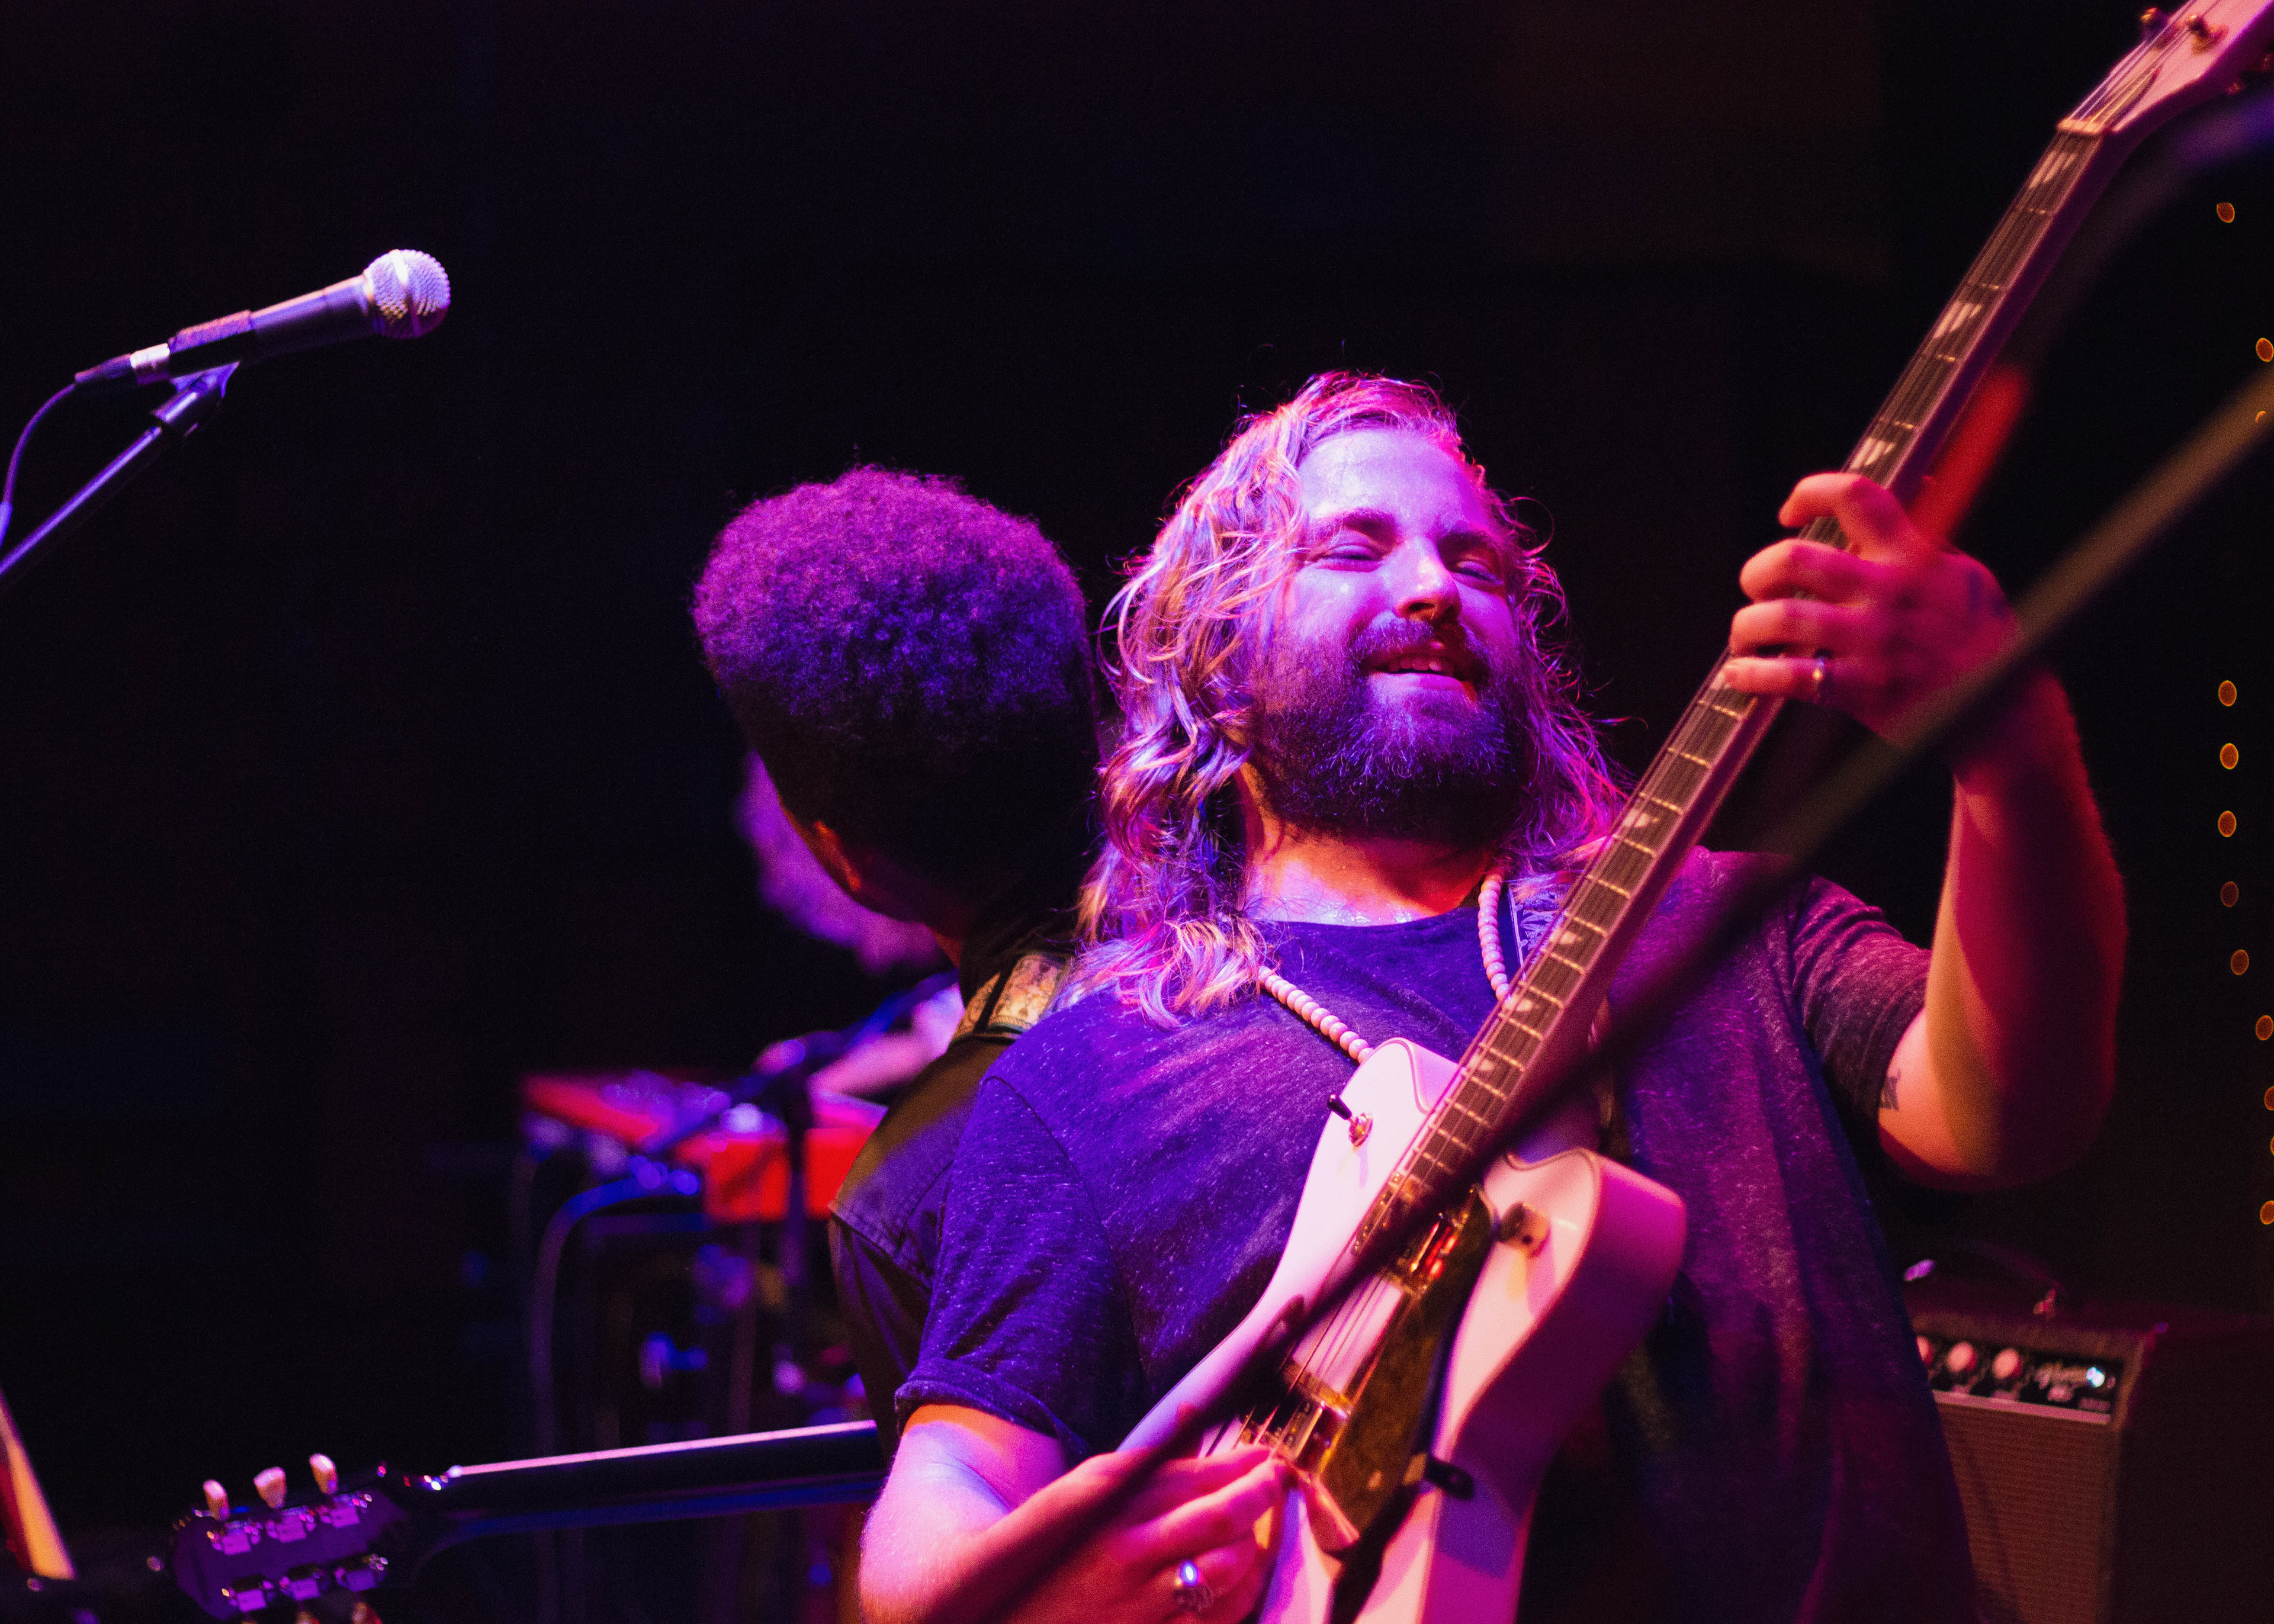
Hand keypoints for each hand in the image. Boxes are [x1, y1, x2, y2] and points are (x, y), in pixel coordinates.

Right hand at [982, 1446, 1291, 1623]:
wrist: (1008, 1608)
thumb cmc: (1053, 1543)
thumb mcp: (1088, 1489)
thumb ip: (1145, 1459)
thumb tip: (1190, 1413)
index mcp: (1112, 1506)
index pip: (1193, 1475)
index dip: (1239, 1463)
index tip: (1263, 1454)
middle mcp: (1129, 1551)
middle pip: (1218, 1518)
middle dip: (1260, 1494)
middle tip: (1276, 1480)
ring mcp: (1140, 1601)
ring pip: (1225, 1568)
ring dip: (1253, 1544)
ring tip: (1256, 1527)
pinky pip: (1215, 1618)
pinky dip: (1241, 1593)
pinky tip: (1243, 1573)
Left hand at [1721, 473, 2016, 747]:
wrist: (2002, 713)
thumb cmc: (1982, 640)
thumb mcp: (1967, 575)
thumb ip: (1930, 536)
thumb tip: (1922, 483)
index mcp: (1912, 555)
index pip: (1855, 497)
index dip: (1810, 493)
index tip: (1790, 513)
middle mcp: (1886, 592)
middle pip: (1793, 558)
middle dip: (1759, 571)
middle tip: (1759, 588)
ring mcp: (1870, 641)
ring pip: (1780, 617)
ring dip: (1746, 626)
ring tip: (1745, 634)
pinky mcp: (1859, 687)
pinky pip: (1786, 677)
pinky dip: (1752, 675)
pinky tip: (1740, 674)